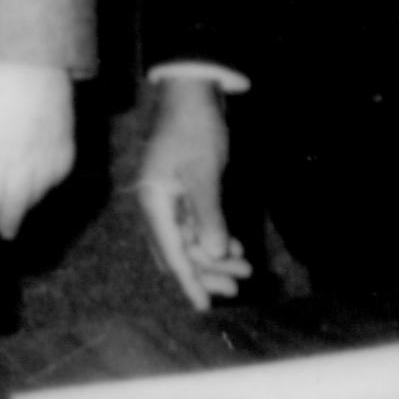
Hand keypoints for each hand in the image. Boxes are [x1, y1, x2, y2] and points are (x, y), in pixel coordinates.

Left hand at [0, 61, 75, 239]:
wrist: (32, 54)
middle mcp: (21, 159)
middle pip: (15, 202)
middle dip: (7, 220)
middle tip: (3, 232)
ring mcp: (46, 152)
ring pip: (37, 192)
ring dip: (26, 204)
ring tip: (18, 210)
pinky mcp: (65, 143)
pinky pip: (56, 174)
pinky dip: (47, 184)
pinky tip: (40, 185)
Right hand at [137, 75, 251, 310]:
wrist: (192, 91)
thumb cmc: (196, 128)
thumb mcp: (205, 172)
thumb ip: (208, 216)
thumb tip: (212, 255)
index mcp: (153, 201)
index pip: (173, 252)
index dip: (190, 281)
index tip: (205, 306)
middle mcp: (156, 204)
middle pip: (180, 251)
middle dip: (208, 270)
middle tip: (240, 284)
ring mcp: (168, 197)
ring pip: (189, 240)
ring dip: (214, 255)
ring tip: (244, 266)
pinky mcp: (181, 191)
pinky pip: (194, 225)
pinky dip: (213, 237)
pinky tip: (234, 246)